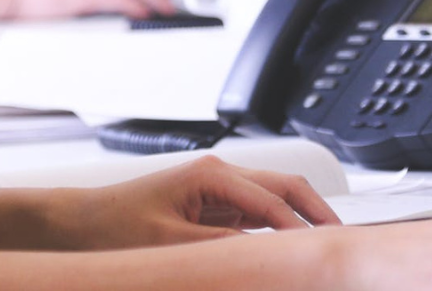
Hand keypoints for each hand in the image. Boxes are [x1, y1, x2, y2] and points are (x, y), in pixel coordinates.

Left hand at [50, 154, 336, 249]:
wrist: (83, 223)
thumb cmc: (116, 227)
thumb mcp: (170, 244)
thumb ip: (220, 248)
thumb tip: (265, 256)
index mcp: (211, 175)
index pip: (274, 204)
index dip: (304, 233)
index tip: (329, 257)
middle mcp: (219, 175)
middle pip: (284, 187)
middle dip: (318, 212)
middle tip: (348, 246)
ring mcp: (218, 189)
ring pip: (275, 198)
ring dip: (303, 220)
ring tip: (330, 250)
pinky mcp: (213, 206)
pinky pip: (258, 215)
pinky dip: (280, 230)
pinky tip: (292, 252)